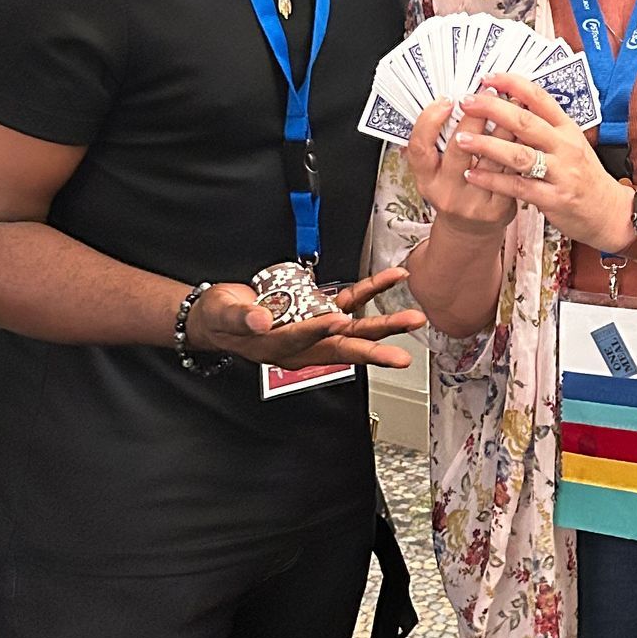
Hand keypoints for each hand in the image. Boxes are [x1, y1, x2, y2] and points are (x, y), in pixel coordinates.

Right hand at [185, 267, 424, 369]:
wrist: (225, 317)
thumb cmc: (223, 318)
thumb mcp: (225, 314)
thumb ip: (243, 317)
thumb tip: (259, 319)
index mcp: (279, 347)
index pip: (303, 340)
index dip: (319, 330)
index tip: (337, 321)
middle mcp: (304, 343)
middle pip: (342, 347)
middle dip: (373, 351)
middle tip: (401, 358)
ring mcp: (315, 328)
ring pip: (355, 328)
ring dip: (385, 324)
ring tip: (414, 319)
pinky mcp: (321, 312)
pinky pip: (351, 302)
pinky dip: (372, 290)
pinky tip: (393, 279)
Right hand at [404, 98, 517, 232]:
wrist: (471, 230)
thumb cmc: (455, 190)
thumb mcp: (437, 171)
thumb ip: (439, 142)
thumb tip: (451, 100)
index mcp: (427, 180)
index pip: (419, 148)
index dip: (429, 122)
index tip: (446, 100)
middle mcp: (447, 192)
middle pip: (459, 149)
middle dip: (475, 117)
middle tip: (488, 92)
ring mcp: (473, 202)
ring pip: (492, 157)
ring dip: (505, 125)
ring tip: (514, 101)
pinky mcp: (499, 207)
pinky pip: (512, 170)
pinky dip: (519, 146)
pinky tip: (527, 128)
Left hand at [451, 74, 635, 253]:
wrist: (609, 212)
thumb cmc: (585, 176)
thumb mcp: (571, 144)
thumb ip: (545, 127)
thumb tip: (511, 105)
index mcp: (568, 129)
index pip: (540, 98)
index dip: (513, 84)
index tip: (489, 77)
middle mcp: (565, 147)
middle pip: (526, 122)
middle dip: (493, 109)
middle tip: (467, 102)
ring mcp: (561, 173)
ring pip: (519, 155)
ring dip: (487, 146)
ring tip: (462, 140)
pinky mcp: (553, 198)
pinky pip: (517, 187)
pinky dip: (492, 180)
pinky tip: (472, 174)